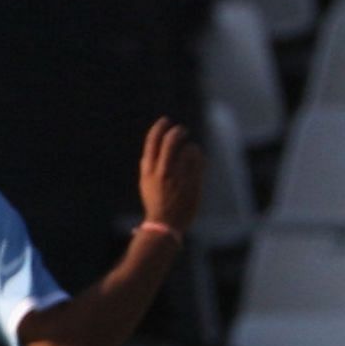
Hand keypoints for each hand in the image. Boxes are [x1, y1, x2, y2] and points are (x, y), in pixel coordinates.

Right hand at [137, 117, 202, 234]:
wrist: (165, 224)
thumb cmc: (155, 203)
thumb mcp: (145, 183)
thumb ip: (148, 166)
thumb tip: (151, 151)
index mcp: (148, 169)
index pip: (153, 141)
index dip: (160, 127)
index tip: (166, 121)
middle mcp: (163, 171)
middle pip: (171, 140)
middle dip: (178, 131)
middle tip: (183, 130)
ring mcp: (178, 177)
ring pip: (187, 149)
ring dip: (191, 147)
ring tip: (192, 152)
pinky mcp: (192, 182)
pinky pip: (199, 161)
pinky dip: (199, 157)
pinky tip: (198, 160)